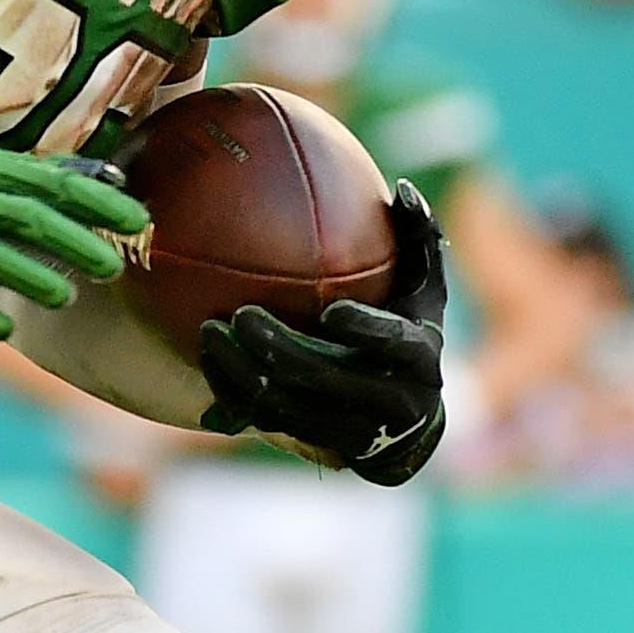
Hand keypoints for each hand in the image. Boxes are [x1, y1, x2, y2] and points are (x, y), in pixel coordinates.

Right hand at [0, 125, 148, 343]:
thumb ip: (36, 176)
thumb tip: (106, 179)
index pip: (48, 182)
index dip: (95, 202)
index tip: (138, 219)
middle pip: (23, 217)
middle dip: (73, 241)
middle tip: (112, 266)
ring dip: (29, 277)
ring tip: (66, 296)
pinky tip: (4, 328)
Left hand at [195, 181, 449, 486]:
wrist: (407, 424)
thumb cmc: (412, 332)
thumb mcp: (425, 290)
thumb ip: (420, 239)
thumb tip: (403, 187)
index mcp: (419, 359)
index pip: (393, 345)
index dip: (367, 330)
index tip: (334, 310)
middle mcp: (390, 402)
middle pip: (328, 378)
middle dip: (281, 350)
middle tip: (241, 316)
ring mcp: (353, 430)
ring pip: (291, 408)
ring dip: (244, 373)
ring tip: (209, 333)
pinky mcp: (318, 445)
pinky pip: (268, 421)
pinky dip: (235, 392)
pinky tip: (208, 358)